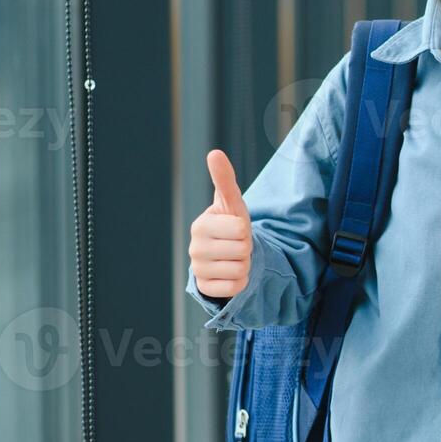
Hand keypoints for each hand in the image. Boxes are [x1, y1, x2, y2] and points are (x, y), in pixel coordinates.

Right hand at [189, 149, 252, 299]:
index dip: (246, 229)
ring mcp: (198, 270)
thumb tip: (214, 153)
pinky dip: (240, 282)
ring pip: (241, 269)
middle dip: (246, 247)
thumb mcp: (231, 202)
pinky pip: (235, 287)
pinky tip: (230, 273)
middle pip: (242, 250)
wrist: (226, 253)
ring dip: (244, 264)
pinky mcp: (206, 289)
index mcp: (199, 226)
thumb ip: (224, 178)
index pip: (241, 229)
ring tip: (233, 257)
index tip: (236, 229)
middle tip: (236, 244)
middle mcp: (194, 249)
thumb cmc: (230, 223)